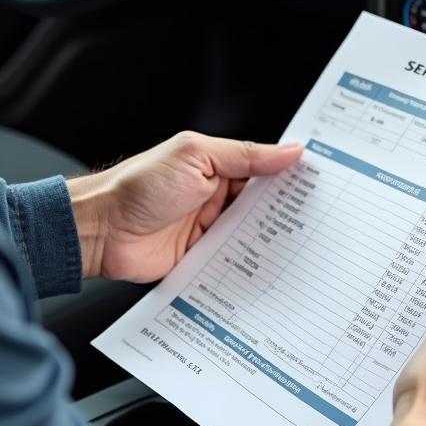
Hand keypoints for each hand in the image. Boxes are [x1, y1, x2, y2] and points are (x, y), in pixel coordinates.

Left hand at [66, 131, 303, 281]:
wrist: (100, 230)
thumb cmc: (139, 185)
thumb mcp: (196, 157)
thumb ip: (245, 156)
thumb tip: (290, 149)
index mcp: (217, 166)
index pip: (265, 171)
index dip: (292, 178)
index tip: (325, 185)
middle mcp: (215, 197)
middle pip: (262, 208)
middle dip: (289, 216)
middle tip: (325, 224)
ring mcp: (208, 230)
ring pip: (251, 238)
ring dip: (271, 244)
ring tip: (306, 254)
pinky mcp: (199, 260)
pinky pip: (231, 264)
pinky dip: (248, 269)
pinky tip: (270, 276)